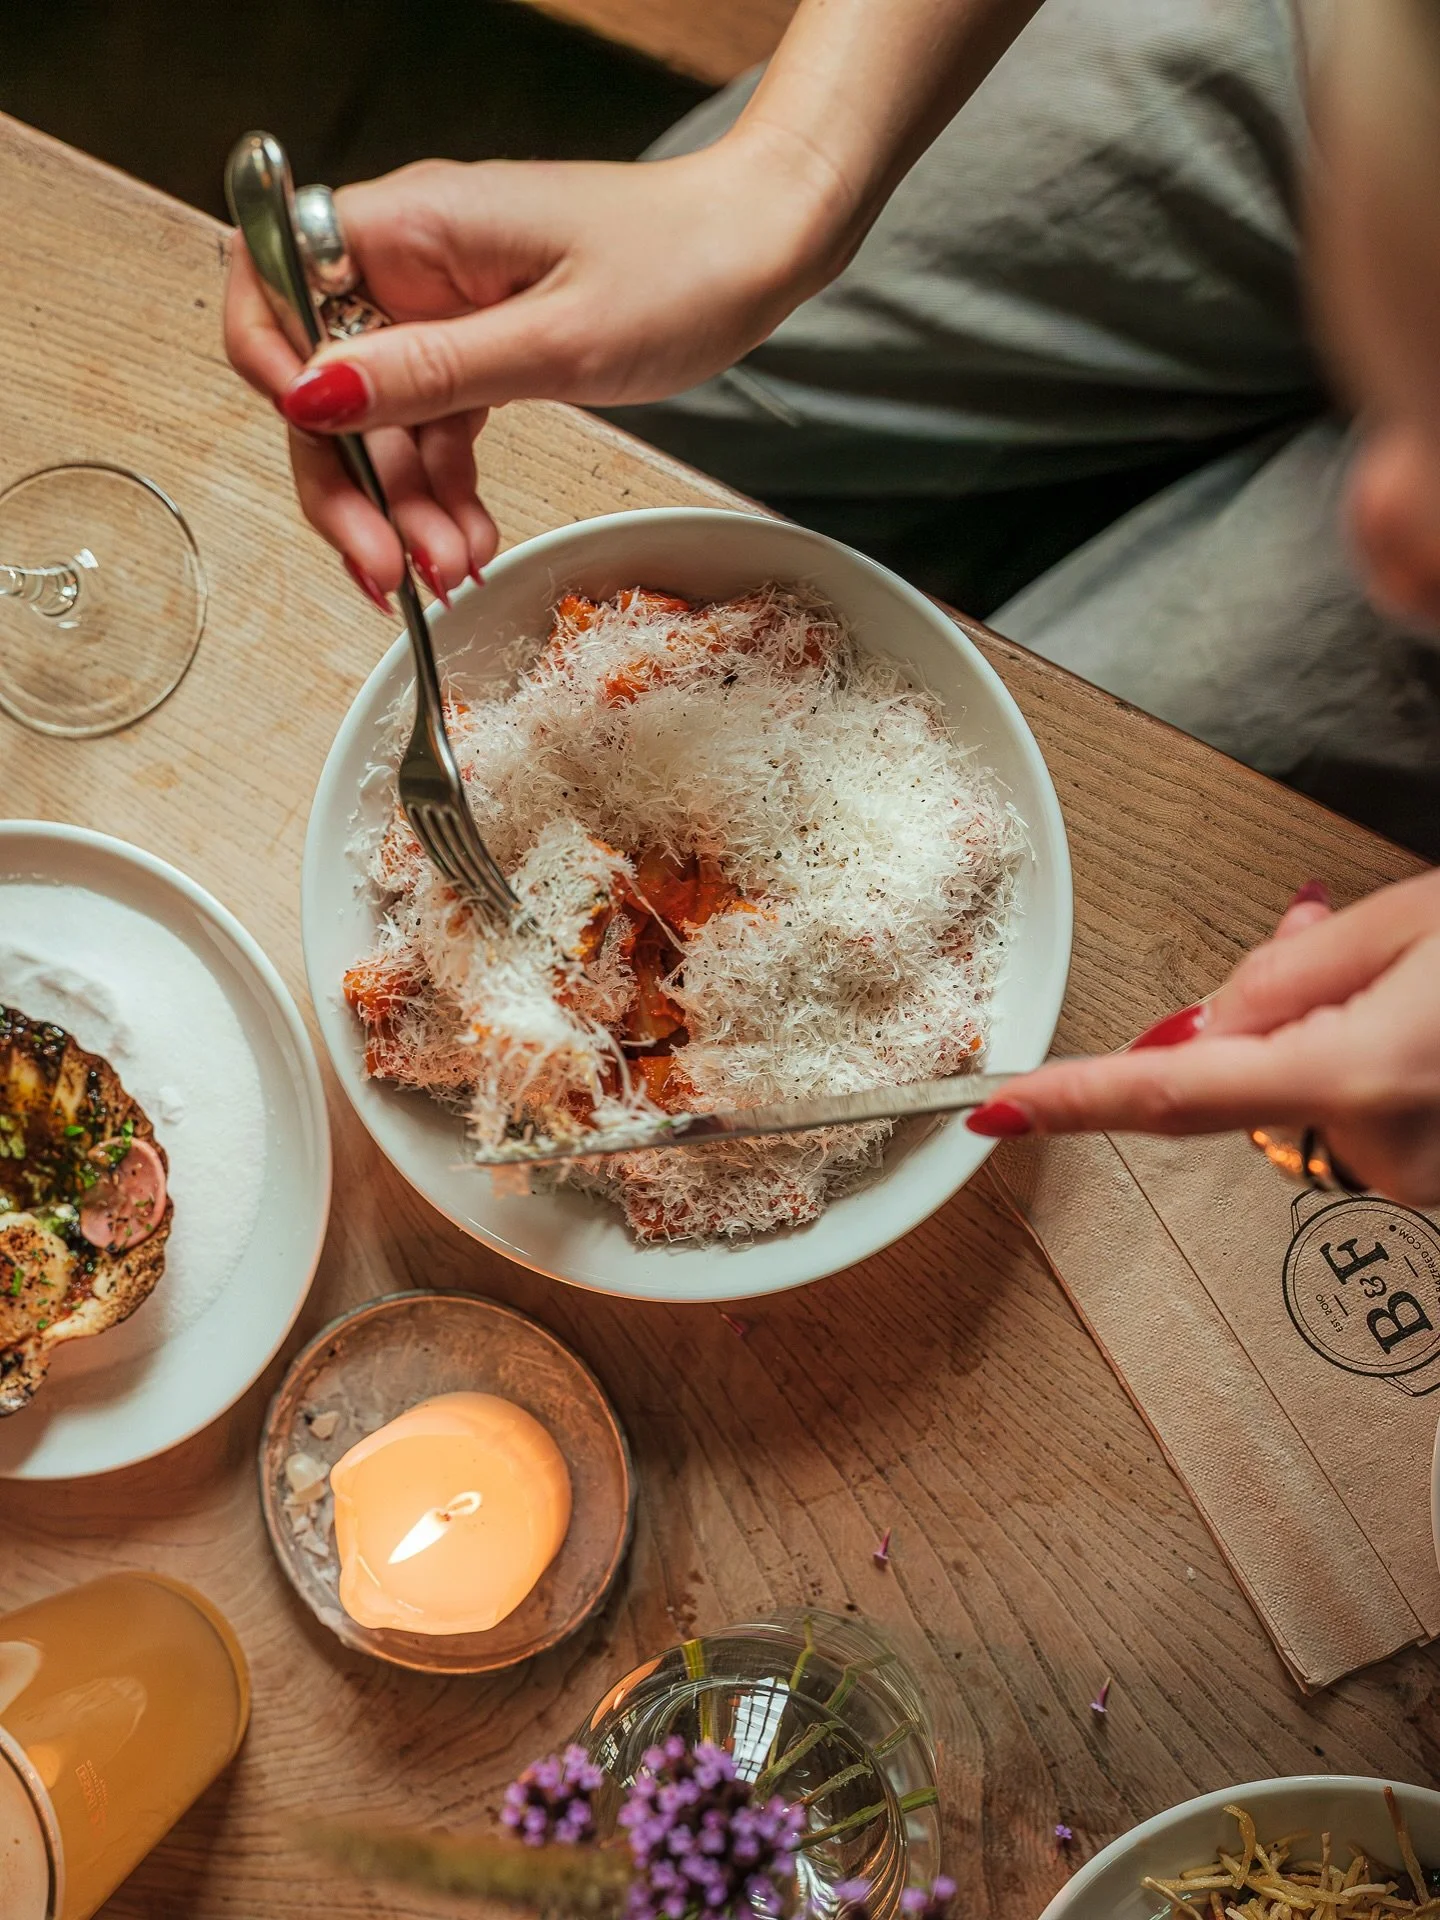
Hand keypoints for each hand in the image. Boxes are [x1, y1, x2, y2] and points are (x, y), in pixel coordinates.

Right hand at [223, 129, 852, 599]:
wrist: (760, 249)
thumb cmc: (679, 267)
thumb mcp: (553, 341)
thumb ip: (428, 375)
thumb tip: (309, 395)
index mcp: (411, 227)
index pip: (274, 282)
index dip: (271, 368)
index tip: (309, 444)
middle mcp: (412, 264)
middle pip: (326, 382)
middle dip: (349, 485)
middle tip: (384, 571)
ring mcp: (445, 309)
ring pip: (383, 425)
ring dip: (406, 510)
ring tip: (452, 573)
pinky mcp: (482, 347)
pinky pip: (435, 431)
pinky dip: (445, 494)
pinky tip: (469, 546)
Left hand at [966, 869, 1439, 1207]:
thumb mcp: (1411, 923)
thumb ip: (1285, 974)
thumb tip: (1203, 1022)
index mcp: (1358, 1075)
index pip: (1170, 1094)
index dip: (1076, 1099)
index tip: (1003, 1109)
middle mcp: (1377, 1148)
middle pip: (1240, 1082)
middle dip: (1261, 1018)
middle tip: (1352, 955)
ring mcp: (1408, 1176)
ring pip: (1294, 1098)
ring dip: (1318, 1039)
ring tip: (1405, 988)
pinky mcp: (1426, 1182)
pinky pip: (1345, 1119)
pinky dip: (1357, 1070)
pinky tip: (1414, 1028)